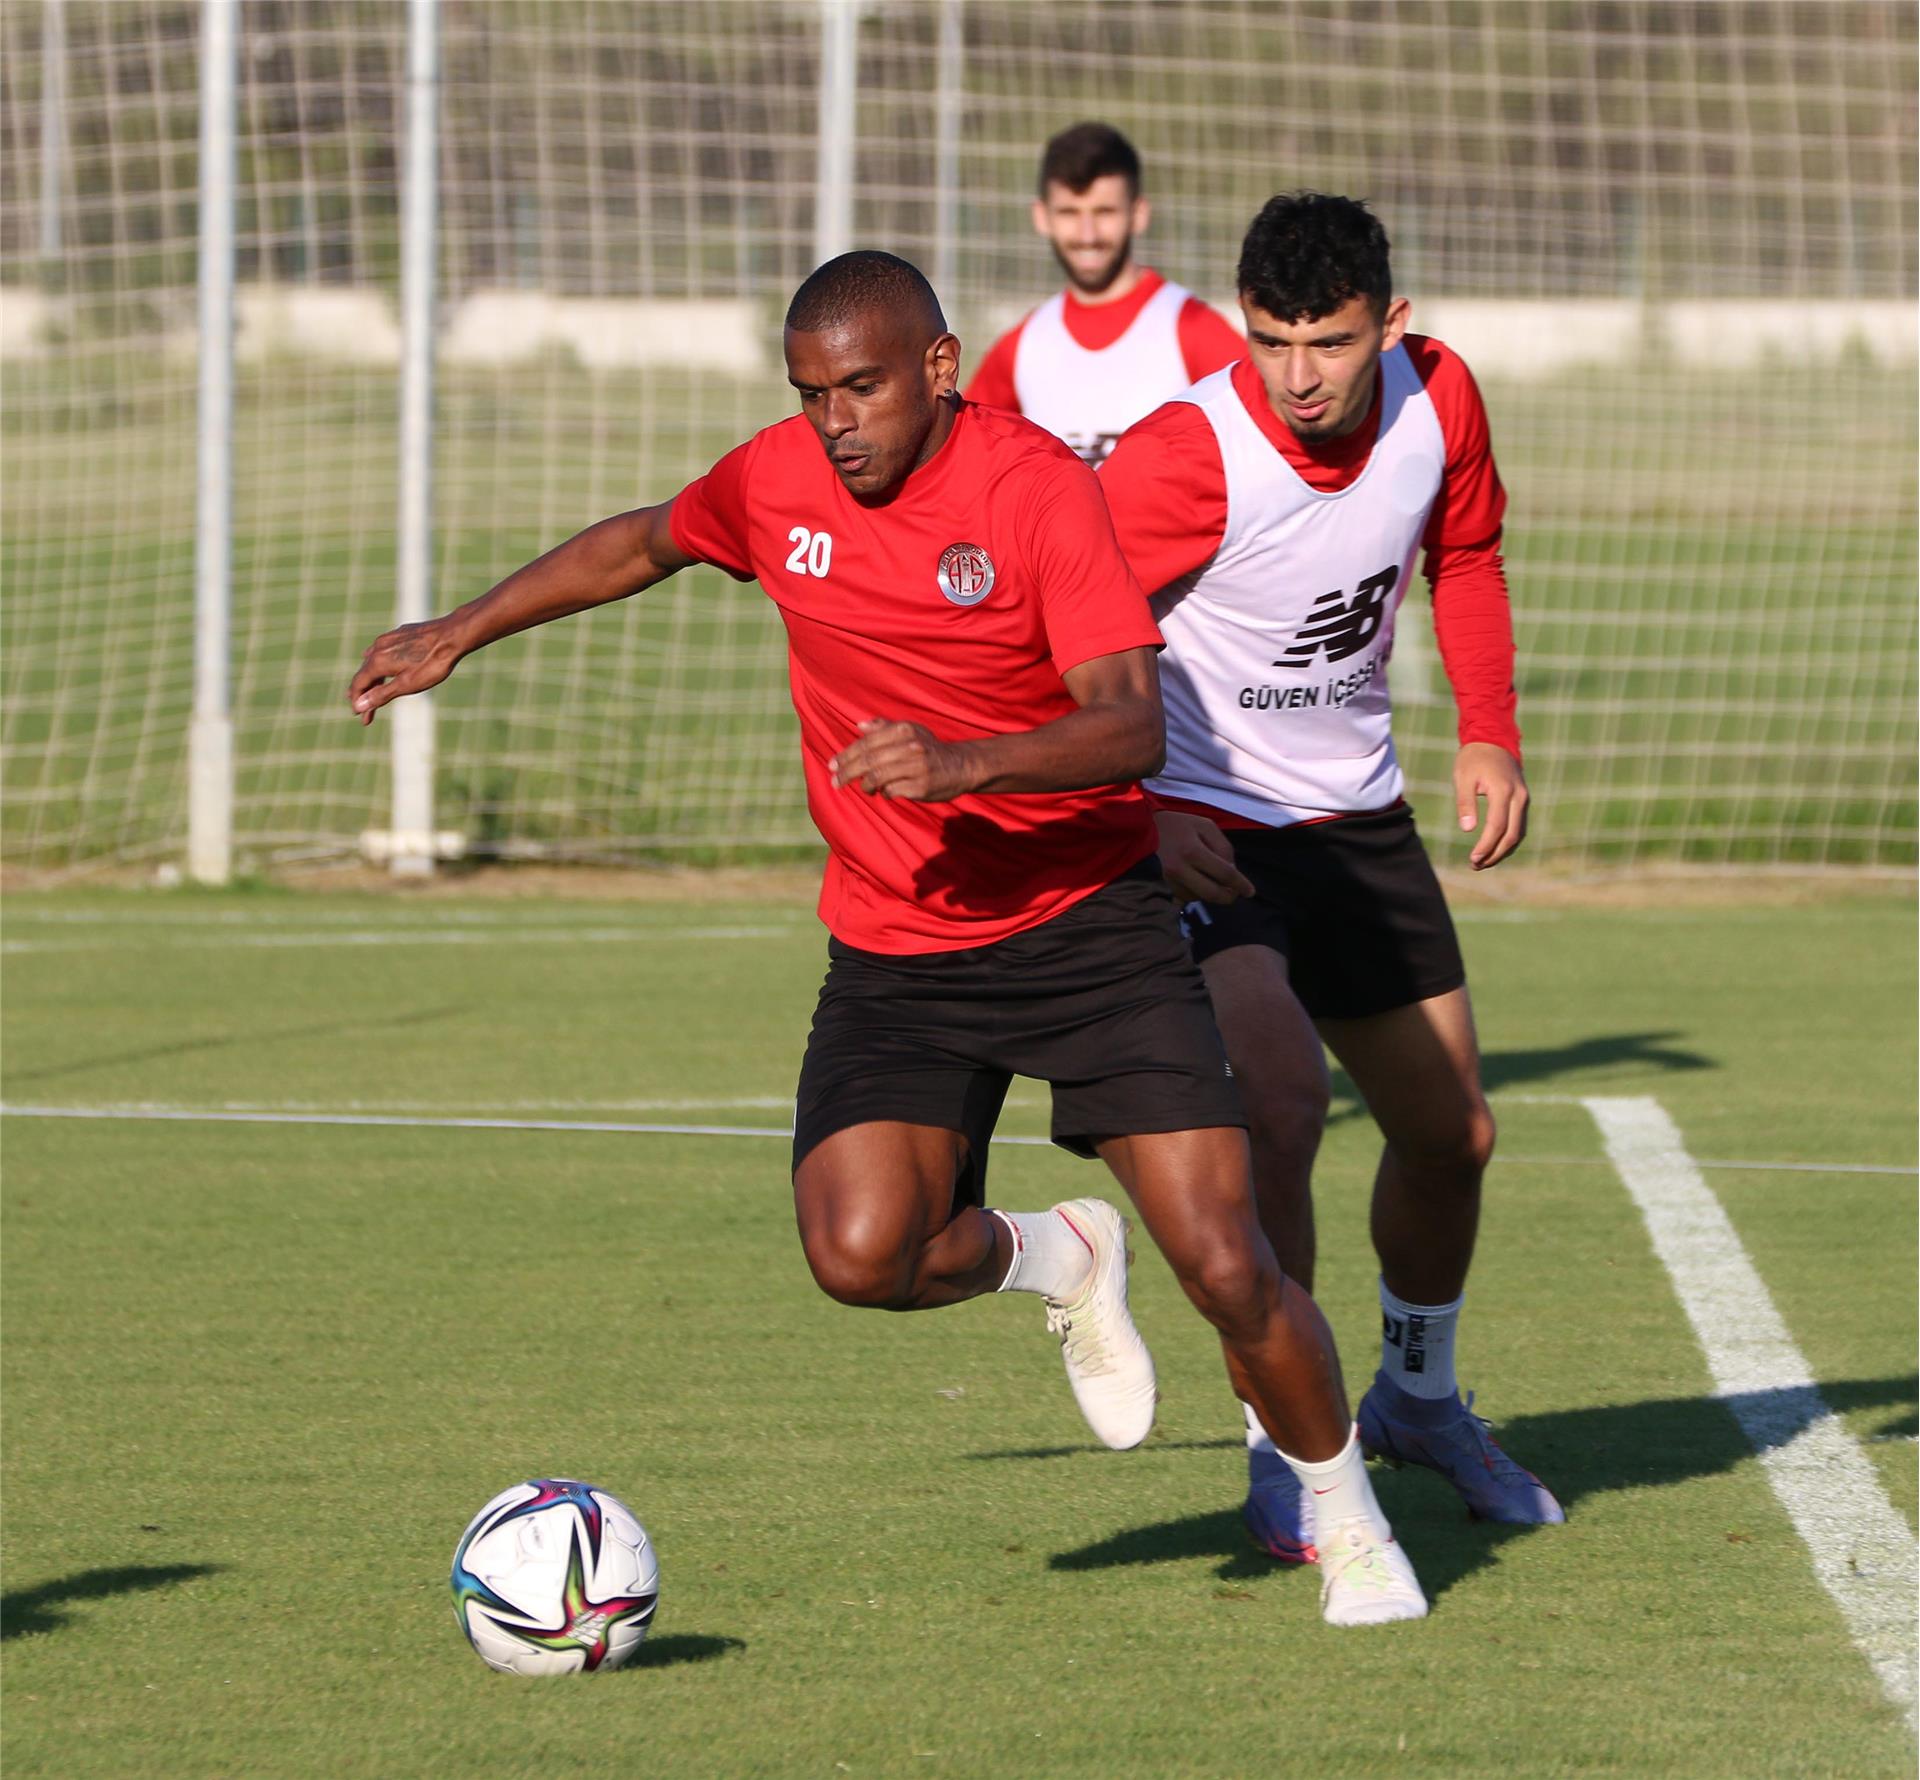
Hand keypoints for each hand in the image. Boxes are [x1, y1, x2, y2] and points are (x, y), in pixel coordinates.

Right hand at [348, 619, 464, 724]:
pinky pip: (383, 651)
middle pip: (365, 674)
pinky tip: (381, 665)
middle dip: (365, 694)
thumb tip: (358, 705)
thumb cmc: (433, 663)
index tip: (359, 715)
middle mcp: (378, 647)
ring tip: (372, 693)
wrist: (453, 635)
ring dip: (373, 679)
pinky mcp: (400, 633)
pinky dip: (381, 664)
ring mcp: (389, 638)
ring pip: (374, 661)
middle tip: (366, 713)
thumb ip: (381, 694)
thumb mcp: (407, 685)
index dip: (357, 700)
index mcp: (378, 661)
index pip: (358, 684)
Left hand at [829, 720, 979, 800]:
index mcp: (904, 731)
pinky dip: (884, 792)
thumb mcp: (910, 731)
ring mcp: (917, 767)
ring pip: (877, 778)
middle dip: (847, 772)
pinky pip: (892, 791)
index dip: (846, 755)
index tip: (832, 765)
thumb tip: (860, 725)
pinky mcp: (921, 787)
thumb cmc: (928, 748)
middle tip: (835, 781)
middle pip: (868, 761)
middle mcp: (910, 747)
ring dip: (865, 785)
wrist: (960, 766)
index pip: (867, 743)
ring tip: (865, 788)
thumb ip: (884, 727)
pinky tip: (886, 791)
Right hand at [1154, 810, 1254, 904]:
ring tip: (1208, 878)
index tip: (1250, 892)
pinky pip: (1183, 899)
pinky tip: (1192, 881)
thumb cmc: (1174, 824)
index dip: (1241, 885)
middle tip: (1234, 892)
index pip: (1225, 874)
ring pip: (1198, 898)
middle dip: (1228, 896)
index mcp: (1192, 851)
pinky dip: (1193, 893)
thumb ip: (1223, 846)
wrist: (1137, 829)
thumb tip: (1232, 870)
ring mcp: (1167, 883)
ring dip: (1209, 892)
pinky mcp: (1158, 889)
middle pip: (1213, 894)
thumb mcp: (1203, 825)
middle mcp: (1179, 870)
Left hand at [1453, 741, 1528, 868]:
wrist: (1493, 740)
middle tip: (1476, 865)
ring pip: (1519, 833)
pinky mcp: (1523, 800)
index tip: (1472, 859)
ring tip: (1483, 862)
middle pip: (1512, 835)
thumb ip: (1465, 803)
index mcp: (1503, 791)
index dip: (1486, 846)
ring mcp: (1524, 798)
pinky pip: (1519, 826)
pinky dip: (1508, 841)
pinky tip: (1493, 849)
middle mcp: (1519, 796)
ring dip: (1502, 851)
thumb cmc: (1473, 759)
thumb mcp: (1463, 778)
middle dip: (1494, 854)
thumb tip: (1468, 830)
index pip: (1497, 827)